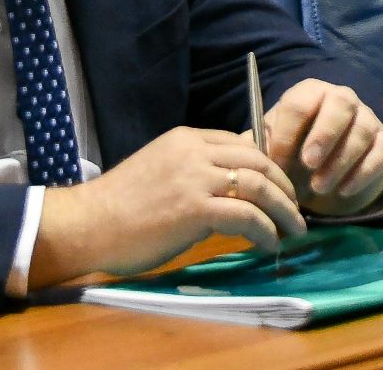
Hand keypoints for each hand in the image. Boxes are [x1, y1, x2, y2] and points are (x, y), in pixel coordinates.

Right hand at [30, 125, 303, 287]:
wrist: (87, 224)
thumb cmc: (119, 205)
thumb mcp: (161, 170)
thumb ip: (194, 170)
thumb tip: (232, 183)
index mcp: (187, 138)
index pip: (243, 143)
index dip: (269, 166)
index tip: (281, 188)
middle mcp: (196, 151)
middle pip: (259, 161)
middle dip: (285, 187)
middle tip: (296, 210)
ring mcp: (197, 178)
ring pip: (260, 187)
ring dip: (284, 211)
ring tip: (294, 230)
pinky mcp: (196, 209)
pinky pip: (247, 217)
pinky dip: (265, 232)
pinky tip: (268, 245)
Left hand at [261, 78, 382, 216]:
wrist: (323, 167)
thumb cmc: (292, 151)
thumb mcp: (271, 147)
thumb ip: (257, 150)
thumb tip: (246, 161)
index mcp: (309, 93)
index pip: (299, 104)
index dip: (287, 134)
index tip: (276, 164)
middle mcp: (342, 98)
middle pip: (340, 103)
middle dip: (324, 134)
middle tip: (308, 164)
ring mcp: (367, 118)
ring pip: (362, 131)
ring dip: (340, 161)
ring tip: (319, 187)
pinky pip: (382, 152)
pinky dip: (364, 173)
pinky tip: (344, 191)